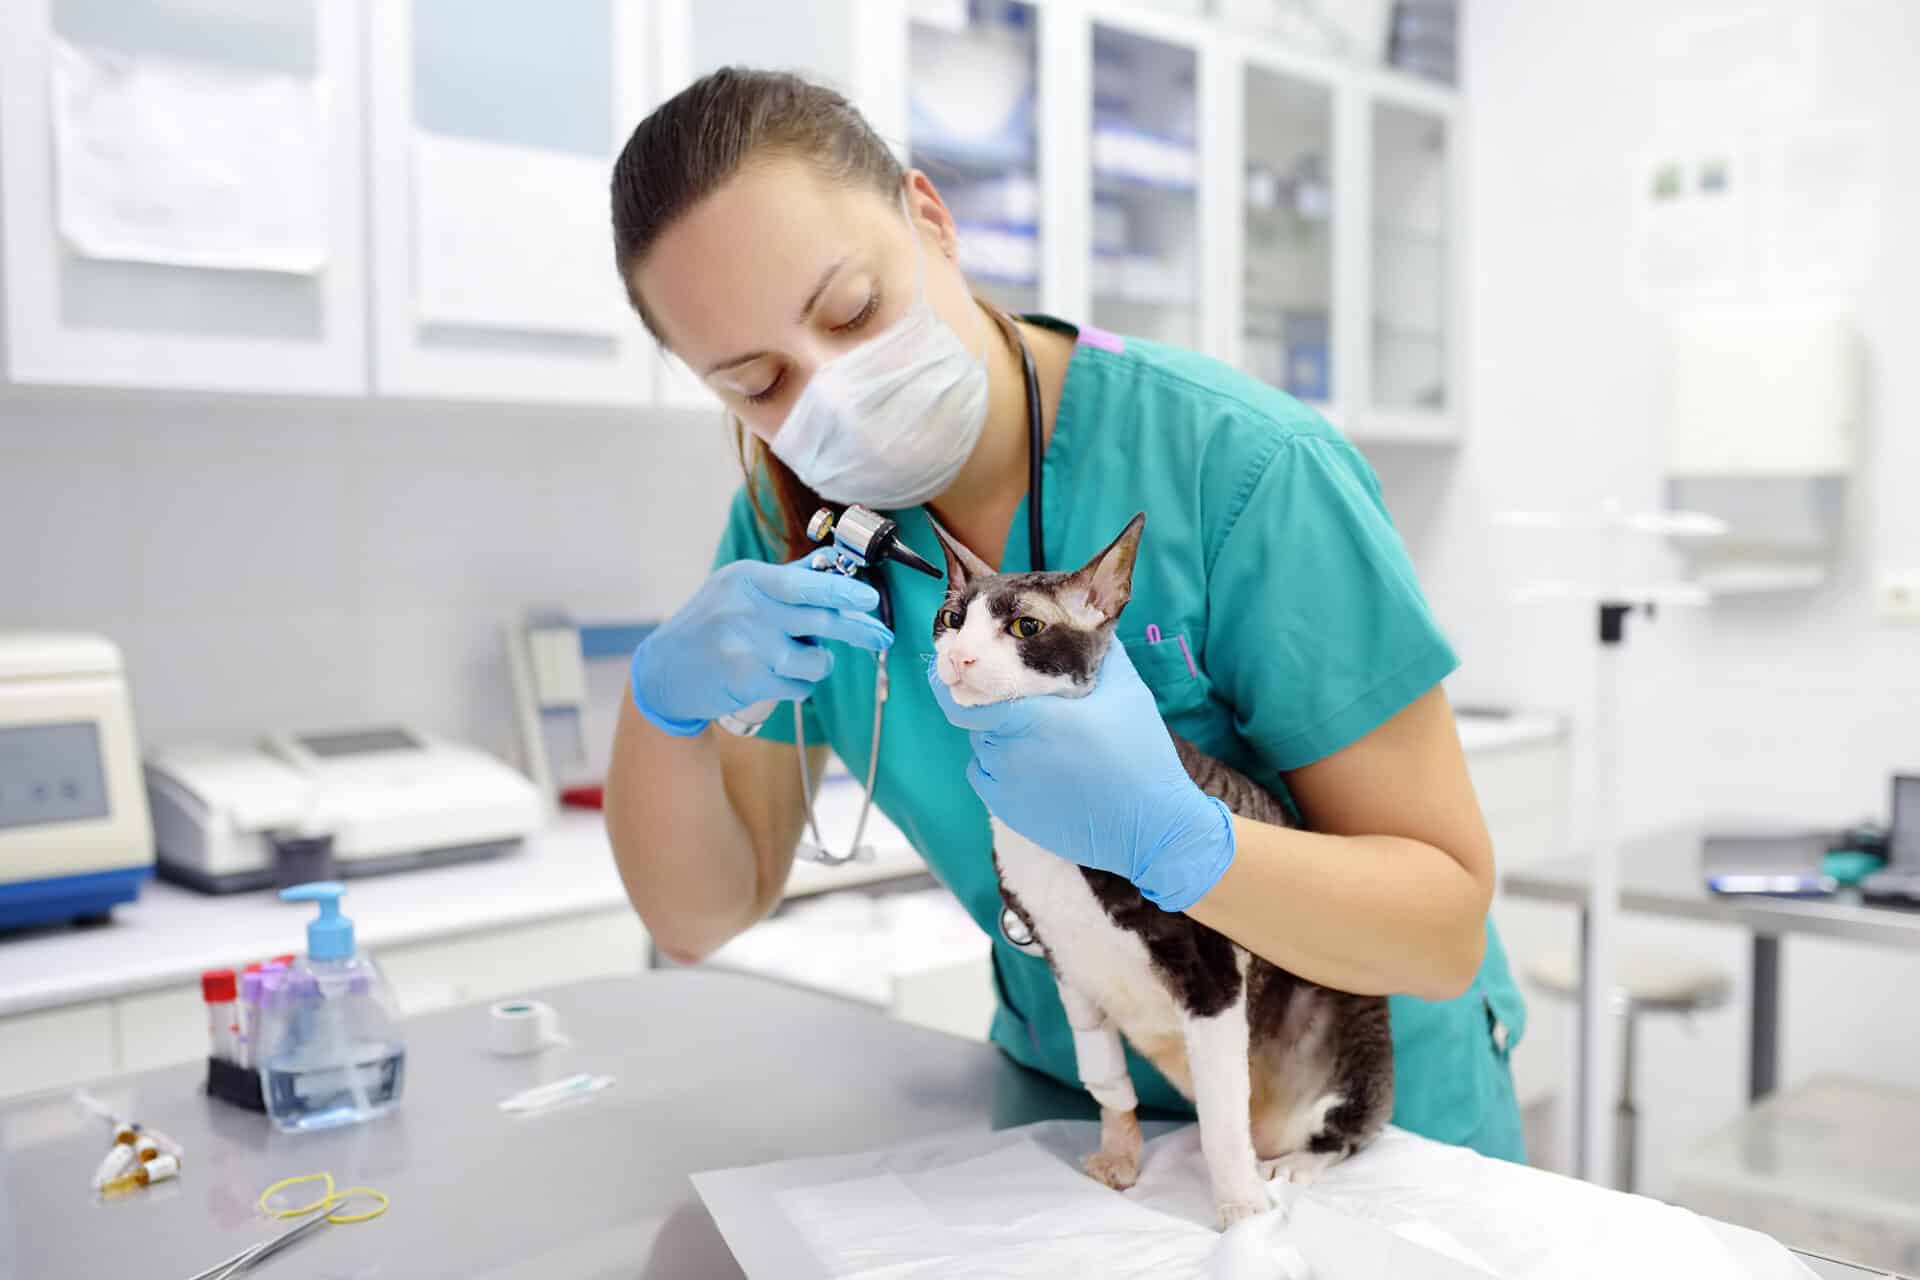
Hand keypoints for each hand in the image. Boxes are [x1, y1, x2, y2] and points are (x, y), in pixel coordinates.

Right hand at [631, 554, 892, 735]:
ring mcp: (745, 645)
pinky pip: (798, 686)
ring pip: (813, 659)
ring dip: (817, 664)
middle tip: (881, 636)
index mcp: (747, 580)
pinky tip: (778, 680)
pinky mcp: (746, 679)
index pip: (803, 582)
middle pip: (819, 619)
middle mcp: (746, 608)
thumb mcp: (737, 591)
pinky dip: (799, 686)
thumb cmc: (709, 627)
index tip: (869, 598)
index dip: (840, 590)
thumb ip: (784, 580)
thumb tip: (831, 563)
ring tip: (799, 661)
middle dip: (857, 629)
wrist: (663, 672)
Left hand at [927, 642, 1233, 911]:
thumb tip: (1080, 621)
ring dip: (999, 734)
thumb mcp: (1124, 689)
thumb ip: (1095, 651)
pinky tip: (1038, 764)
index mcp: (1029, 717)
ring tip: (1044, 737)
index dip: (955, 682)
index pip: (964, 699)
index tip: (957, 669)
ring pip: (982, 746)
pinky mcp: (1007, 812)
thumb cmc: (1140, 755)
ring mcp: (1005, 786)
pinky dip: (1000, 765)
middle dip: (991, 704)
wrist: (1150, 825)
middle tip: (1026, 701)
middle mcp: (1007, 751)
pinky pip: (986, 776)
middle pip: (976, 718)